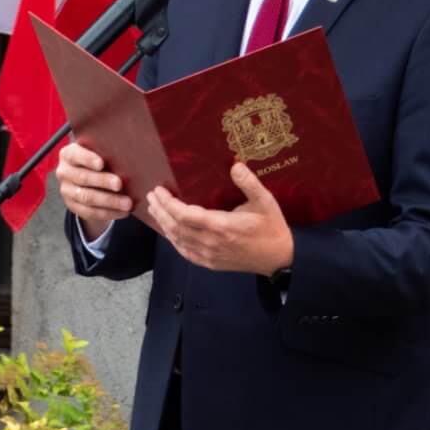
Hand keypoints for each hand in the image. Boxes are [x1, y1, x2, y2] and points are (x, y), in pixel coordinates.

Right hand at [56, 141, 132, 240]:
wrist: (89, 178)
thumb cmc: (99, 159)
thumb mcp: (99, 152)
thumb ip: (106, 151)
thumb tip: (129, 154)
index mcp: (68, 154)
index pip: (75, 155)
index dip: (88, 159)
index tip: (101, 163)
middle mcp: (64, 172)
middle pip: (82, 177)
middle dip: (102, 181)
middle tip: (119, 184)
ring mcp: (66, 191)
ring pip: (87, 197)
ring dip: (109, 201)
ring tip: (127, 203)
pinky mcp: (72, 206)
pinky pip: (89, 212)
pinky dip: (108, 213)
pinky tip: (122, 212)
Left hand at [145, 163, 293, 274]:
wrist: (278, 258)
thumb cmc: (271, 227)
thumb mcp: (266, 201)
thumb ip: (249, 183)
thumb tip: (235, 166)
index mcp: (222, 226)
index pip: (184, 215)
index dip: (168, 204)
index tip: (159, 191)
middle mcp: (211, 242)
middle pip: (175, 227)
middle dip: (160, 211)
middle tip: (152, 197)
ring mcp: (209, 255)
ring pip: (177, 240)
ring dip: (163, 224)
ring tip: (154, 210)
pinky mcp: (210, 263)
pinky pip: (185, 252)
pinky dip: (173, 240)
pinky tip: (168, 231)